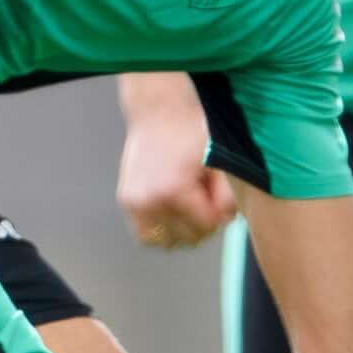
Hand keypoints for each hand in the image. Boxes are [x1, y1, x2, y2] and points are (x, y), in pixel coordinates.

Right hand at [114, 76, 237, 249]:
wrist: (158, 110)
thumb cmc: (193, 132)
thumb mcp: (219, 163)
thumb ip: (226, 197)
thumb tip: (223, 222)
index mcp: (174, 191)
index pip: (206, 226)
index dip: (218, 213)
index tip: (216, 193)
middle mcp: (149, 201)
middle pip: (187, 238)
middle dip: (200, 221)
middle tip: (202, 196)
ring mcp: (134, 203)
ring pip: (164, 241)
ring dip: (180, 230)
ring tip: (187, 206)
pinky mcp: (126, 201)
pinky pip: (146, 234)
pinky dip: (161, 228)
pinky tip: (172, 210)